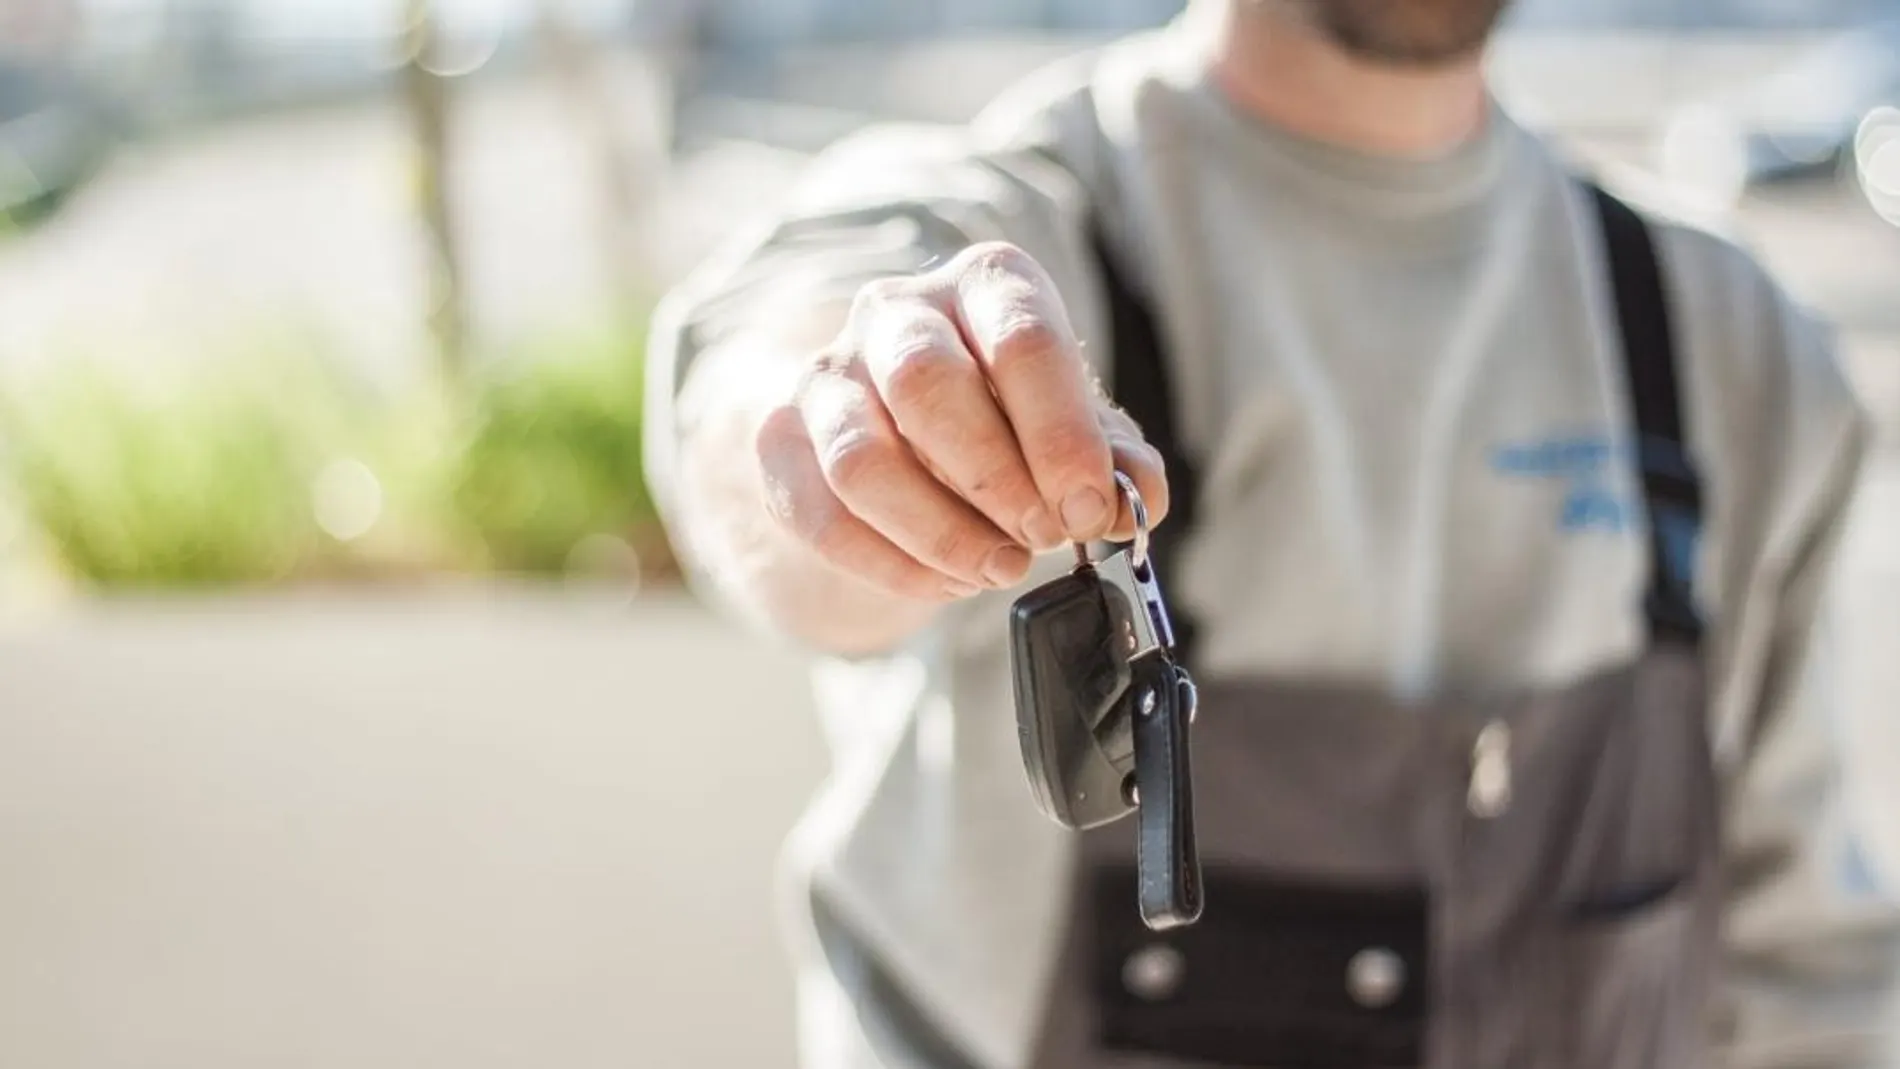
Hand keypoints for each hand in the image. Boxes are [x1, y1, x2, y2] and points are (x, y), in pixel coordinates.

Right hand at [753, 242, 1171, 602]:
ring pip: (862, 459)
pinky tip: (946, 582)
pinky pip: (822, 515)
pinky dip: (892, 565)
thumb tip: (1137, 496)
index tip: (1086, 507)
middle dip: (994, 479)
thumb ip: (1114, 461)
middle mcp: (896, 311)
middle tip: (1042, 538)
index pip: (1021, 339)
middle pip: (927, 384)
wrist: (905, 431)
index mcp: (984, 284)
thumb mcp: (1074, 430)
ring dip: (940, 532)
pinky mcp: (781, 442)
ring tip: (999, 568)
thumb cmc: (1006, 420)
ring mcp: (828, 375)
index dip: (1059, 435)